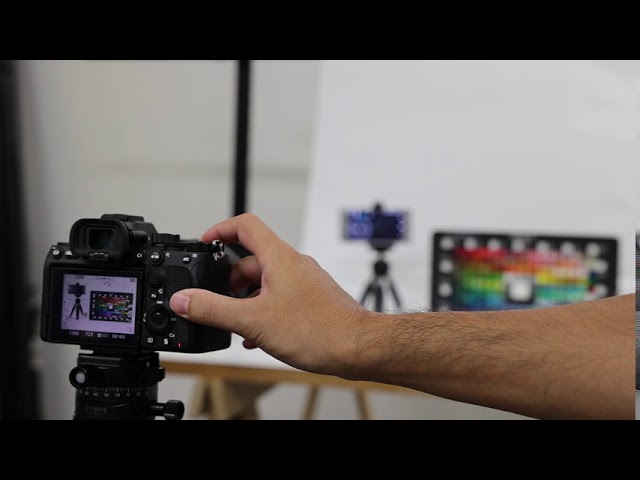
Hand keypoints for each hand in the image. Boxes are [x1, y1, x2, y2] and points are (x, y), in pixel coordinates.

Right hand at [169, 213, 373, 376]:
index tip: (204, 242)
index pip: (246, 225)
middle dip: (229, 280)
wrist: (358, 348)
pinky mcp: (311, 299)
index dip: (220, 229)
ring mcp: (304, 281)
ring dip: (245, 299)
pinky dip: (262, 310)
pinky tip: (257, 335)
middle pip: (251, 258)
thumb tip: (184, 300)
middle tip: (216, 300)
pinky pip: (279, 297)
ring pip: (265, 281)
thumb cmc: (320, 330)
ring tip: (236, 324)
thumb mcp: (254, 321)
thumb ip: (214, 310)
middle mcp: (293, 264)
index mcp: (280, 258)